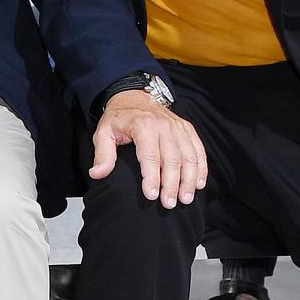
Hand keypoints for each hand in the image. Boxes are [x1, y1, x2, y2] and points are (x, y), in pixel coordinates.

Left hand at [87, 92, 206, 207]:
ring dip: (189, 180)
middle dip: (172, 185)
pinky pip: (198, 150)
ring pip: (189, 157)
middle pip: (172, 159)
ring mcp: (178, 127)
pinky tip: (199, 184)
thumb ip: (103, 154)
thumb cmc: (119, 118)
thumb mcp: (103, 132)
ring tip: (185, 199)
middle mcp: (164, 126)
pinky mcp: (187, 129)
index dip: (152, 178)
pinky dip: (201, 168)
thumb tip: (97, 174)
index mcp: (143, 126)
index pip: (150, 156)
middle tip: (169, 204)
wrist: (134, 96)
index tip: (151, 196)